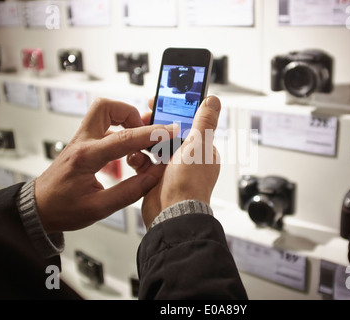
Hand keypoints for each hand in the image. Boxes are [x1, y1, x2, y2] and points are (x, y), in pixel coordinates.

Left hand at [35, 98, 175, 232]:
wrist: (38, 209)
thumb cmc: (61, 209)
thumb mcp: (97, 208)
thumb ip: (128, 193)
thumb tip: (153, 177)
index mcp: (86, 157)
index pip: (125, 138)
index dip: (152, 134)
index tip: (170, 131)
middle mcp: (82, 142)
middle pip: (107, 107)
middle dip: (131, 113)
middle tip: (144, 132)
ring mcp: (81, 141)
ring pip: (104, 112)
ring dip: (125, 120)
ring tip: (138, 141)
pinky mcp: (83, 145)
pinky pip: (104, 127)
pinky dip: (120, 132)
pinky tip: (127, 150)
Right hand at [129, 96, 220, 227]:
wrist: (171, 215)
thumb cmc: (190, 185)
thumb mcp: (198, 146)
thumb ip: (204, 122)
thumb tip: (213, 100)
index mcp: (201, 149)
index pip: (188, 121)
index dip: (174, 109)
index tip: (161, 99)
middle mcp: (187, 158)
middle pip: (168, 132)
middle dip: (155, 124)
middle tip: (144, 116)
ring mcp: (170, 168)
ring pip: (153, 145)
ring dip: (144, 140)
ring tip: (137, 137)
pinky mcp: (155, 178)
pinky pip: (143, 162)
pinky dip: (138, 158)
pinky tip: (135, 158)